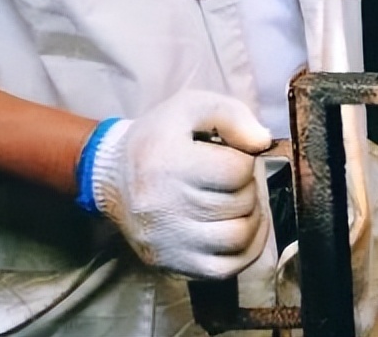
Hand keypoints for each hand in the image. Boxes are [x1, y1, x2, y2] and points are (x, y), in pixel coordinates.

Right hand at [92, 90, 272, 278]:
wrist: (114, 175)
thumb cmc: (159, 137)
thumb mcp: (192, 107)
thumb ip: (232, 115)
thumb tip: (263, 142)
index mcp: (167, 161)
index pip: (236, 170)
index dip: (246, 159)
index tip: (232, 155)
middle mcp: (163, 206)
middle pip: (240, 204)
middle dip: (249, 187)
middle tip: (237, 179)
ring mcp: (166, 242)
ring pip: (237, 238)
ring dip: (252, 217)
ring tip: (239, 202)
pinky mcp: (170, 265)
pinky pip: (225, 270)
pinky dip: (247, 250)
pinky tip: (243, 228)